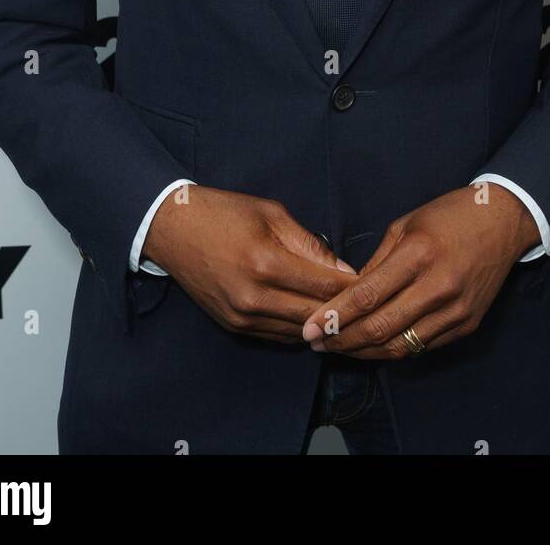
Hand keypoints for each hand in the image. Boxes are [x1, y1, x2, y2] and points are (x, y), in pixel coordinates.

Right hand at [142, 185, 357, 343]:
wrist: (173, 229)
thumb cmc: (225, 212)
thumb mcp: (272, 214)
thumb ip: (310, 245)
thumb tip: (344, 271)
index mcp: (265, 262)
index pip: (324, 286)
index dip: (355, 288)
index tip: (376, 284)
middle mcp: (254, 296)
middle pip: (316, 315)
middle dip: (345, 311)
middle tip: (369, 304)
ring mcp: (242, 316)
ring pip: (300, 332)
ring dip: (325, 325)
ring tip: (348, 315)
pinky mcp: (234, 326)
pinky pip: (279, 336)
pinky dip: (300, 329)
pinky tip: (316, 319)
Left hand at [300, 182, 540, 358]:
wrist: (503, 221)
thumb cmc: (448, 216)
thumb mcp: (405, 226)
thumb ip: (377, 263)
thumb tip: (349, 296)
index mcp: (418, 254)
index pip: (367, 296)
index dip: (335, 316)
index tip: (310, 327)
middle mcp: (438, 286)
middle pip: (381, 327)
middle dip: (342, 340)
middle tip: (317, 343)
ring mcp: (455, 309)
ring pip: (401, 345)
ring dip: (365, 352)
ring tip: (338, 349)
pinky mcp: (467, 324)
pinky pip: (423, 346)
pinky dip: (394, 349)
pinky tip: (373, 346)